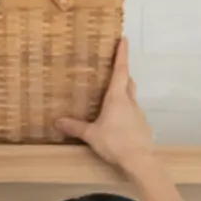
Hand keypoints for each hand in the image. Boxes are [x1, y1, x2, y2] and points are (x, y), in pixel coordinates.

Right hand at [56, 39, 159, 183]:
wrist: (140, 161)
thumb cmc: (115, 143)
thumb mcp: (91, 135)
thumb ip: (75, 127)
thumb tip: (58, 122)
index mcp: (117, 98)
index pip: (121, 70)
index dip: (122, 54)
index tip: (124, 39)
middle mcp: (130, 103)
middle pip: (128, 82)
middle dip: (123, 74)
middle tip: (115, 69)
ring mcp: (139, 115)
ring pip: (131, 99)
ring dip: (124, 95)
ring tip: (112, 99)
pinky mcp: (143, 128)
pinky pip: (133, 115)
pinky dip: (126, 114)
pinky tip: (119, 124)